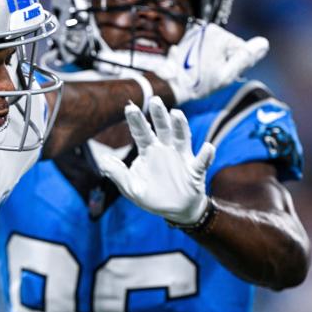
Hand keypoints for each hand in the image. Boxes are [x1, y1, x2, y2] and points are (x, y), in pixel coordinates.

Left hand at [95, 97, 214, 224]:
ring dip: (180, 126)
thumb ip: (118, 175)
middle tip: (155, 100)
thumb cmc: (152, 196)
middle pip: (162, 128)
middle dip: (159, 114)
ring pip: (181, 137)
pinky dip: (206, 155)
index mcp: (148, 151)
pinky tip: (208, 148)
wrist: (175, 211)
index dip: (136, 121)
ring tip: (177, 114)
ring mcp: (181, 157)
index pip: (141, 132)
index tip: (129, 107)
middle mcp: (165, 149)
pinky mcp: (195, 170)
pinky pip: (201, 162)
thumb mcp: (131, 188)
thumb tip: (103, 161)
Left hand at [162, 22, 268, 102]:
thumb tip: (263, 43)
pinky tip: (197, 67)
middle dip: (225, 60)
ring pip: (217, 46)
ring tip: (204, 71)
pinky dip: (204, 56)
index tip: (224, 73)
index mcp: (219, 35)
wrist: (171, 84)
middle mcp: (208, 29)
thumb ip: (245, 58)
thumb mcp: (226, 75)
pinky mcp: (189, 38)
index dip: (236, 64)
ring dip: (214, 58)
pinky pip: (205, 46)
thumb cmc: (199, 83)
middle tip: (213, 74)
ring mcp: (197, 33)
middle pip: (228, 45)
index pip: (241, 48)